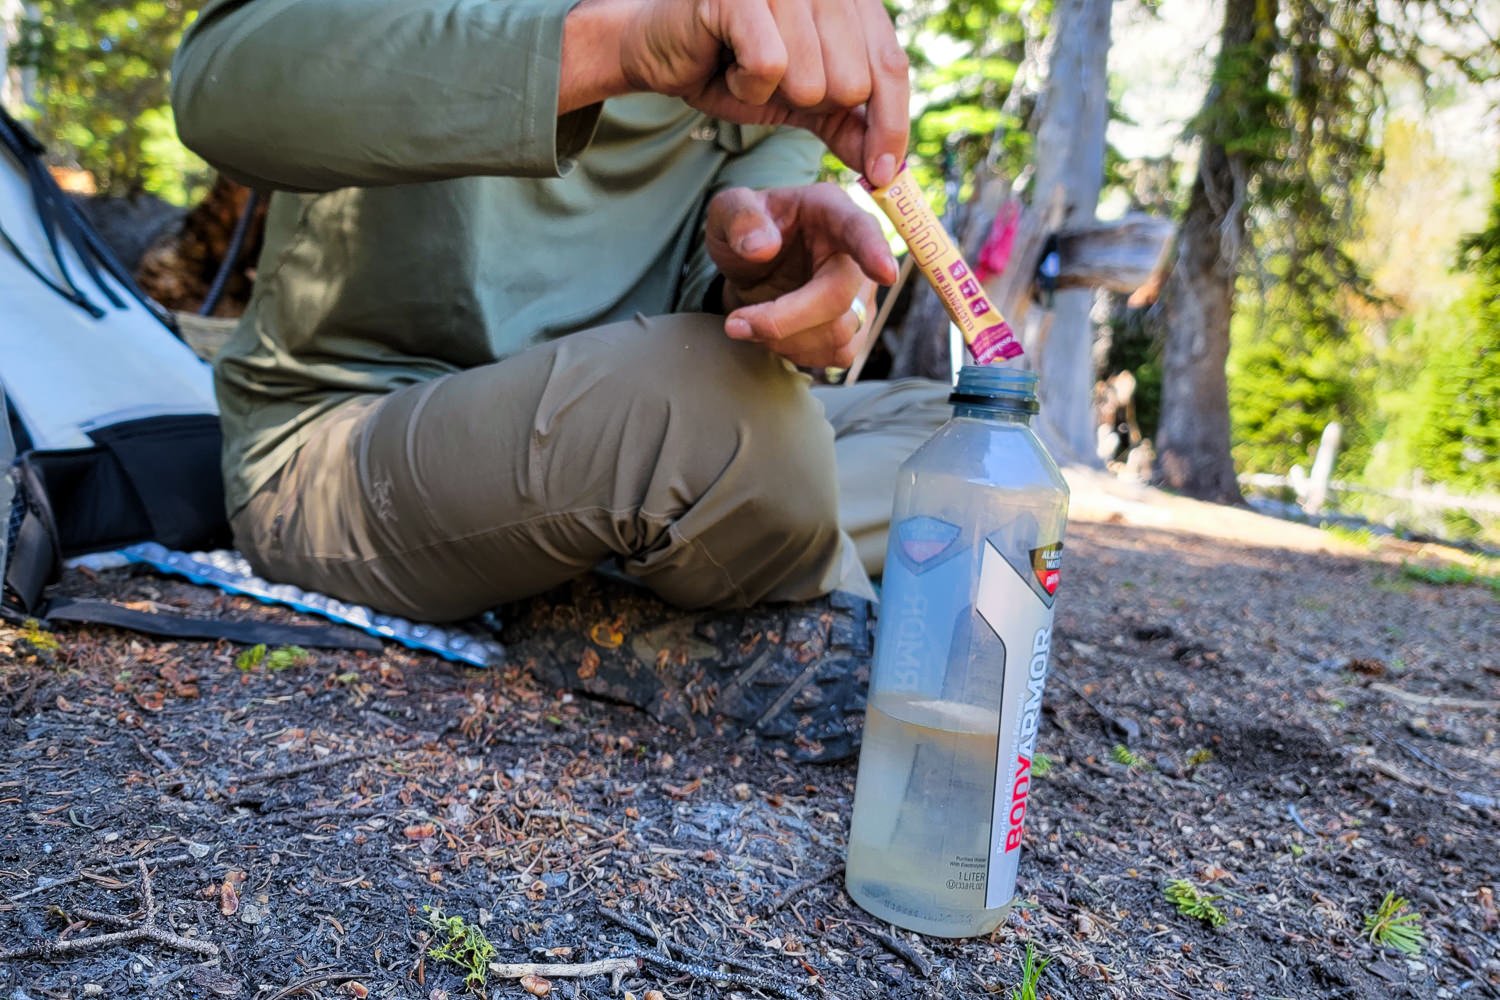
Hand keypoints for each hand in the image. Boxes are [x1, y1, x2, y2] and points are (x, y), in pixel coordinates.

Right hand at [609, 0, 909, 185]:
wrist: (660, 50)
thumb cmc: (733, 66)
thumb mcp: (802, 101)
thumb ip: (849, 125)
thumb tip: (889, 169)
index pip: (891, 66)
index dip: (891, 125)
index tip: (881, 175)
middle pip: (852, 82)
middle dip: (809, 103)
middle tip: (773, 79)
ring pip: (811, 79)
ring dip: (772, 93)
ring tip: (745, 68)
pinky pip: (769, 65)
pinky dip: (746, 84)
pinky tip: (727, 63)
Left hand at [707, 183, 895, 368]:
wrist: (751, 267)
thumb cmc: (745, 231)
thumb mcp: (728, 210)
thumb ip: (738, 217)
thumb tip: (761, 247)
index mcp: (829, 210)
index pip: (860, 229)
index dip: (874, 251)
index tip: (885, 273)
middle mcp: (853, 251)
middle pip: (839, 297)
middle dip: (784, 320)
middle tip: (734, 325)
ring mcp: (861, 292)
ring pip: (838, 333)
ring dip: (784, 339)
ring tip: (751, 323)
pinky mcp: (857, 325)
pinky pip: (839, 353)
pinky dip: (798, 353)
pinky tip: (776, 334)